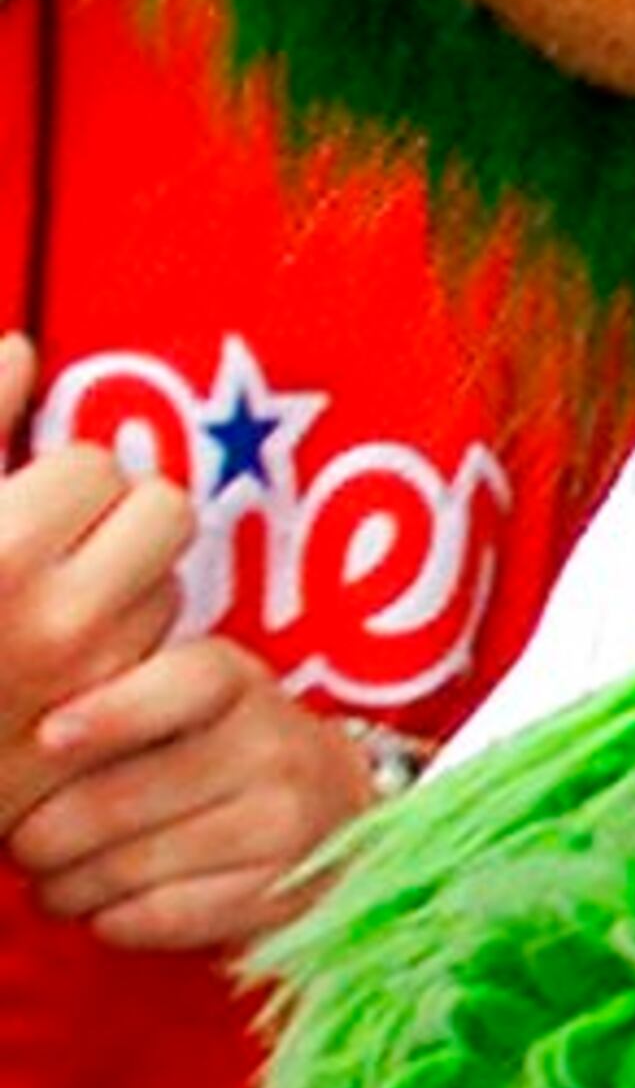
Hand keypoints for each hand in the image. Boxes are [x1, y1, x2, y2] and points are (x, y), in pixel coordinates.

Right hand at [0, 327, 193, 833]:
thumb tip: (20, 349)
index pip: (91, 466)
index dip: (53, 479)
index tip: (14, 504)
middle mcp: (56, 623)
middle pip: (161, 513)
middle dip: (113, 516)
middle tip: (51, 541)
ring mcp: (86, 687)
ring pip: (166, 586)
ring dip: (125, 581)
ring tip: (46, 604)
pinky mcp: (101, 738)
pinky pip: (160, 657)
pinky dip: (127, 648)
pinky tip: (63, 661)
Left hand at [11, 634, 391, 952]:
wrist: (336, 807)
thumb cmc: (220, 746)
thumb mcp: (187, 699)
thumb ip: (114, 700)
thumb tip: (22, 740)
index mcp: (238, 681)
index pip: (184, 685)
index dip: (112, 714)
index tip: (47, 739)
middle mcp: (272, 747)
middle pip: (122, 799)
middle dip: (42, 834)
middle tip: (25, 842)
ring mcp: (283, 824)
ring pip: (127, 868)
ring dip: (66, 885)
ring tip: (58, 879)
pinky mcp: (275, 894)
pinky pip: (157, 918)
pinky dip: (111, 920)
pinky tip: (107, 906)